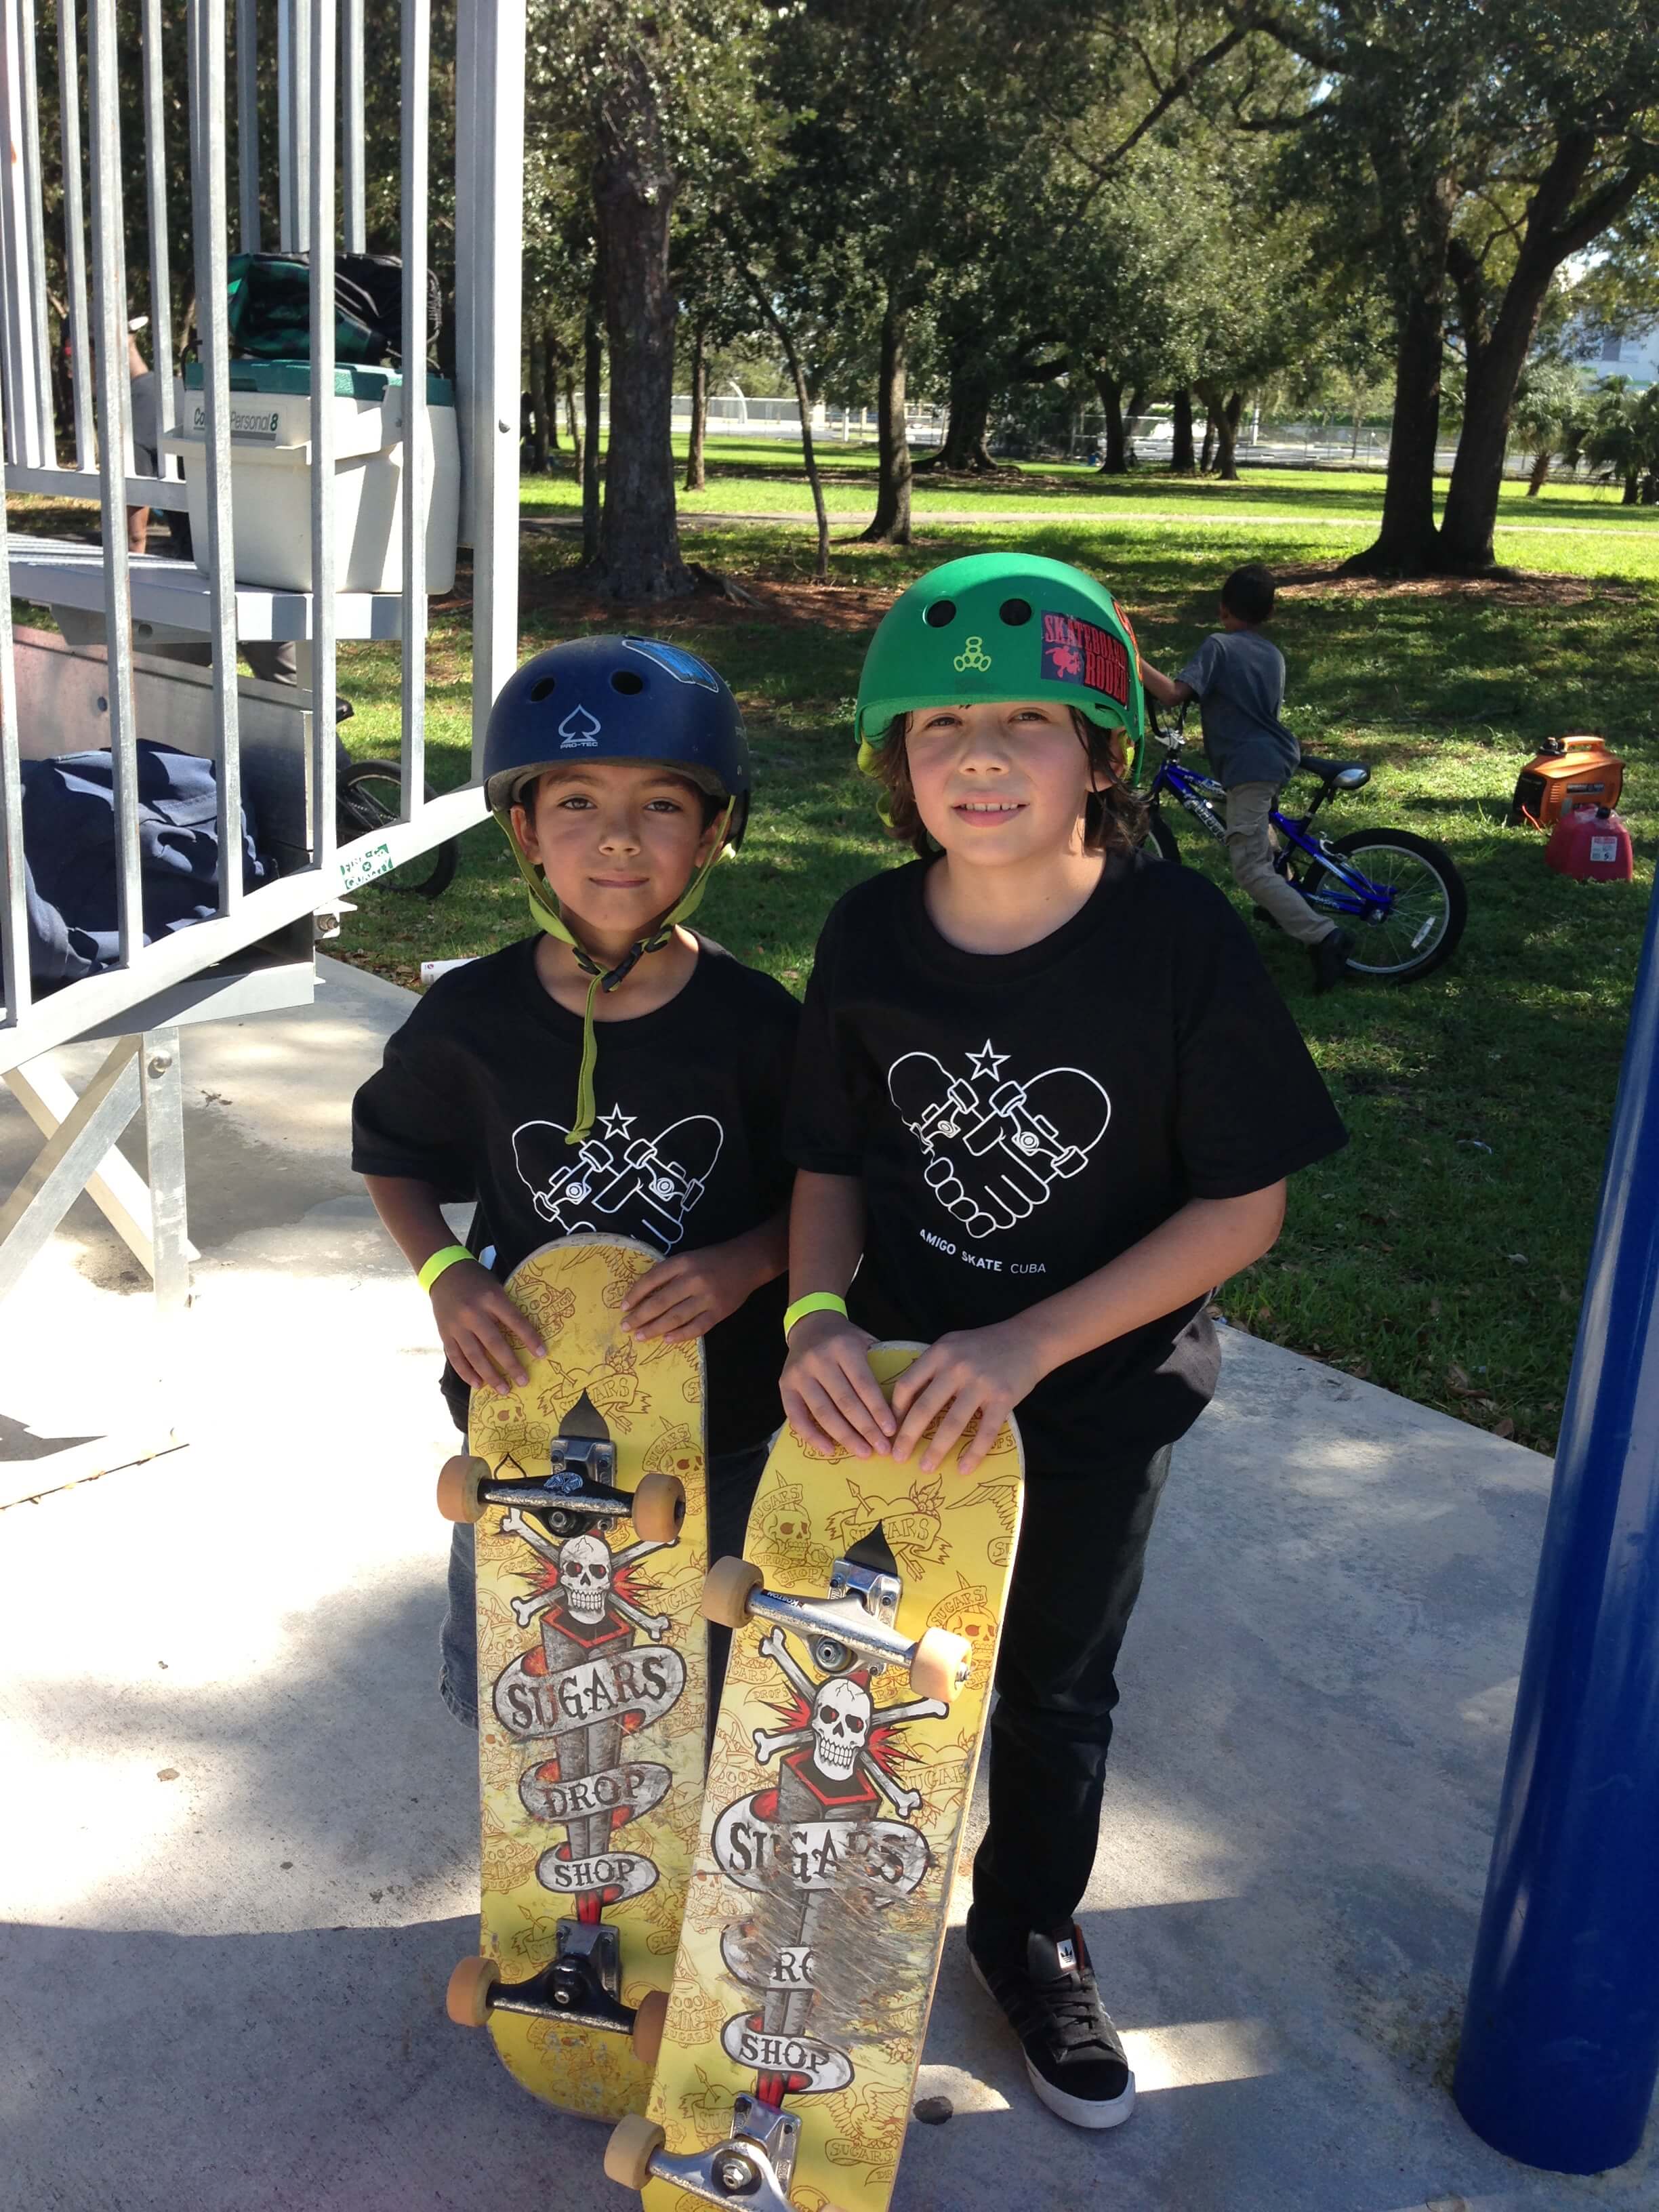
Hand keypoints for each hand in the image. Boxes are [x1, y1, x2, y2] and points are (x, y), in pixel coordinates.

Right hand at [429, 1261, 545, 1392]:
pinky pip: (456, 1357)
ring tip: (504, 1389)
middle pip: (494, 1344)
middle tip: (524, 1381)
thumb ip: (506, 1309)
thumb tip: (524, 1336)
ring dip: (490, 1375)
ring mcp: (456, 1325)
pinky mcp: (444, 1334)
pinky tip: (478, 1384)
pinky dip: (467, 1373)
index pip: (515, 1321)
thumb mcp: (495, 1287)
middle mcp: (473, 1313)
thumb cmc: (476, 1280)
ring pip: (475, 1356)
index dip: (529, 1339)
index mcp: (491, 1298)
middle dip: (511, 1365)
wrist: (443, 1273)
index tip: (542, 1354)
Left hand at [622, 1241, 756, 1344]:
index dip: (635, 1294)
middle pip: (661, 1302)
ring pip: (676, 1317)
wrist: (748, 1262)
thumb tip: (643, 1296)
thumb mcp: (688, 1258)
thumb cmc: (712, 1260)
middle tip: (626, 1326)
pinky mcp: (719, 1312)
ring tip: (640, 1336)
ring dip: (655, 1328)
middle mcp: (693, 1280)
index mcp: (683, 1263)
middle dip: (640, 1316)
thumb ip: (669, 1274)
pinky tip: (666, 1340)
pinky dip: (680, 1335)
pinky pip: (697, 1327)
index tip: (623, 1306)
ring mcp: (707, 1297)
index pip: (652, 1279)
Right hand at [781, 1311, 895, 1460]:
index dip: (878, 1410)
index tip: (891, 1431)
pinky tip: (830, 1451)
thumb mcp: (864, 1340)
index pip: (864, 1384)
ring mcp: (799, 1374)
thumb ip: (879, 1363)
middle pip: (845, 1402)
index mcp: (844, 1347)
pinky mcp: (785, 1386)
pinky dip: (813, 1436)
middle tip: (882, 1449)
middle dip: (866, 1429)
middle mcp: (819, 1360)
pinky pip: (797, 1417)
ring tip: (863, 1453)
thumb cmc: (843, 1338)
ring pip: (823, 1413)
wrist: (809, 1324)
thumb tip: (900, 1401)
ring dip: (845, 1437)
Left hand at [888, 1319, 1047, 1476]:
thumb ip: (931, 1367)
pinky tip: (964, 1468)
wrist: (1028, 1340)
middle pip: (924, 1408)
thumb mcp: (952, 1345)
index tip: (890, 1429)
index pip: (907, 1385)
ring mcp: (981, 1384)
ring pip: (953, 1424)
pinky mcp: (1003, 1398)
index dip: (895, 1410)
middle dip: (908, 1437)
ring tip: (926, 1468)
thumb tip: (905, 1402)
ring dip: (936, 1450)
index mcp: (939, 1353)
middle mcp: (957, 1367)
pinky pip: (985, 1432)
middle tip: (897, 1457)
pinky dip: (974, 1454)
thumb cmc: (984, 1346)